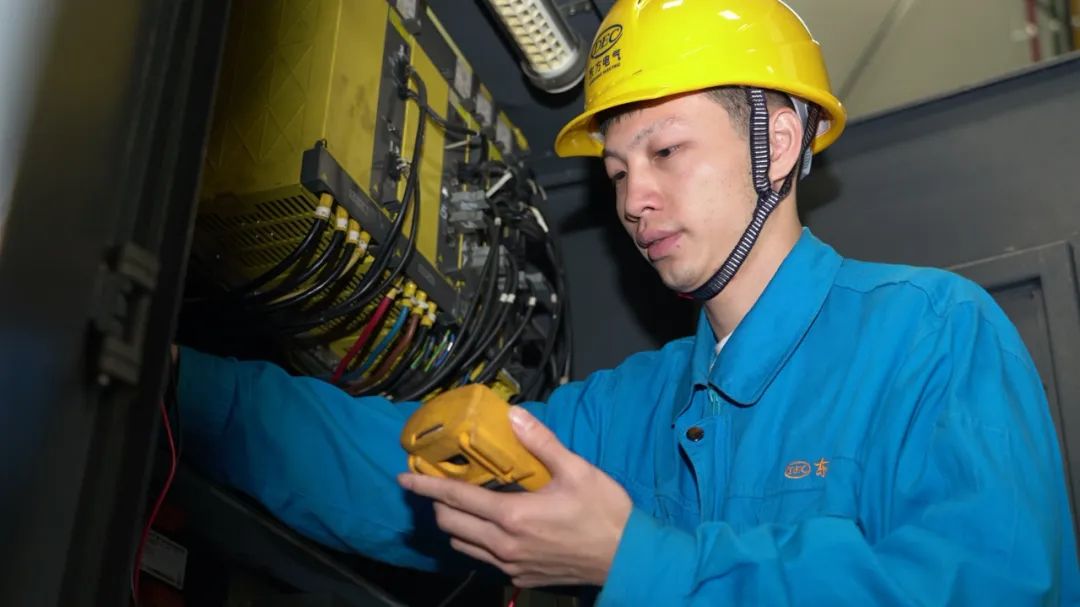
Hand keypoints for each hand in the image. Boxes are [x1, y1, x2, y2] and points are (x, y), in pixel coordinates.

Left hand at [398, 406, 632, 587]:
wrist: (626, 558)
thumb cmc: (604, 513)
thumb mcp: (576, 470)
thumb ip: (541, 442)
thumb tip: (513, 415)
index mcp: (512, 516)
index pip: (455, 499)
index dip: (425, 487)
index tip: (404, 478)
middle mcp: (504, 544)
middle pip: (450, 525)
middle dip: (437, 504)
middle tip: (437, 485)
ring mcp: (510, 564)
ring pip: (462, 545)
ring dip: (454, 524)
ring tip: (461, 504)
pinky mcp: (520, 576)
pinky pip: (482, 559)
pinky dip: (474, 541)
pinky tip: (489, 526)